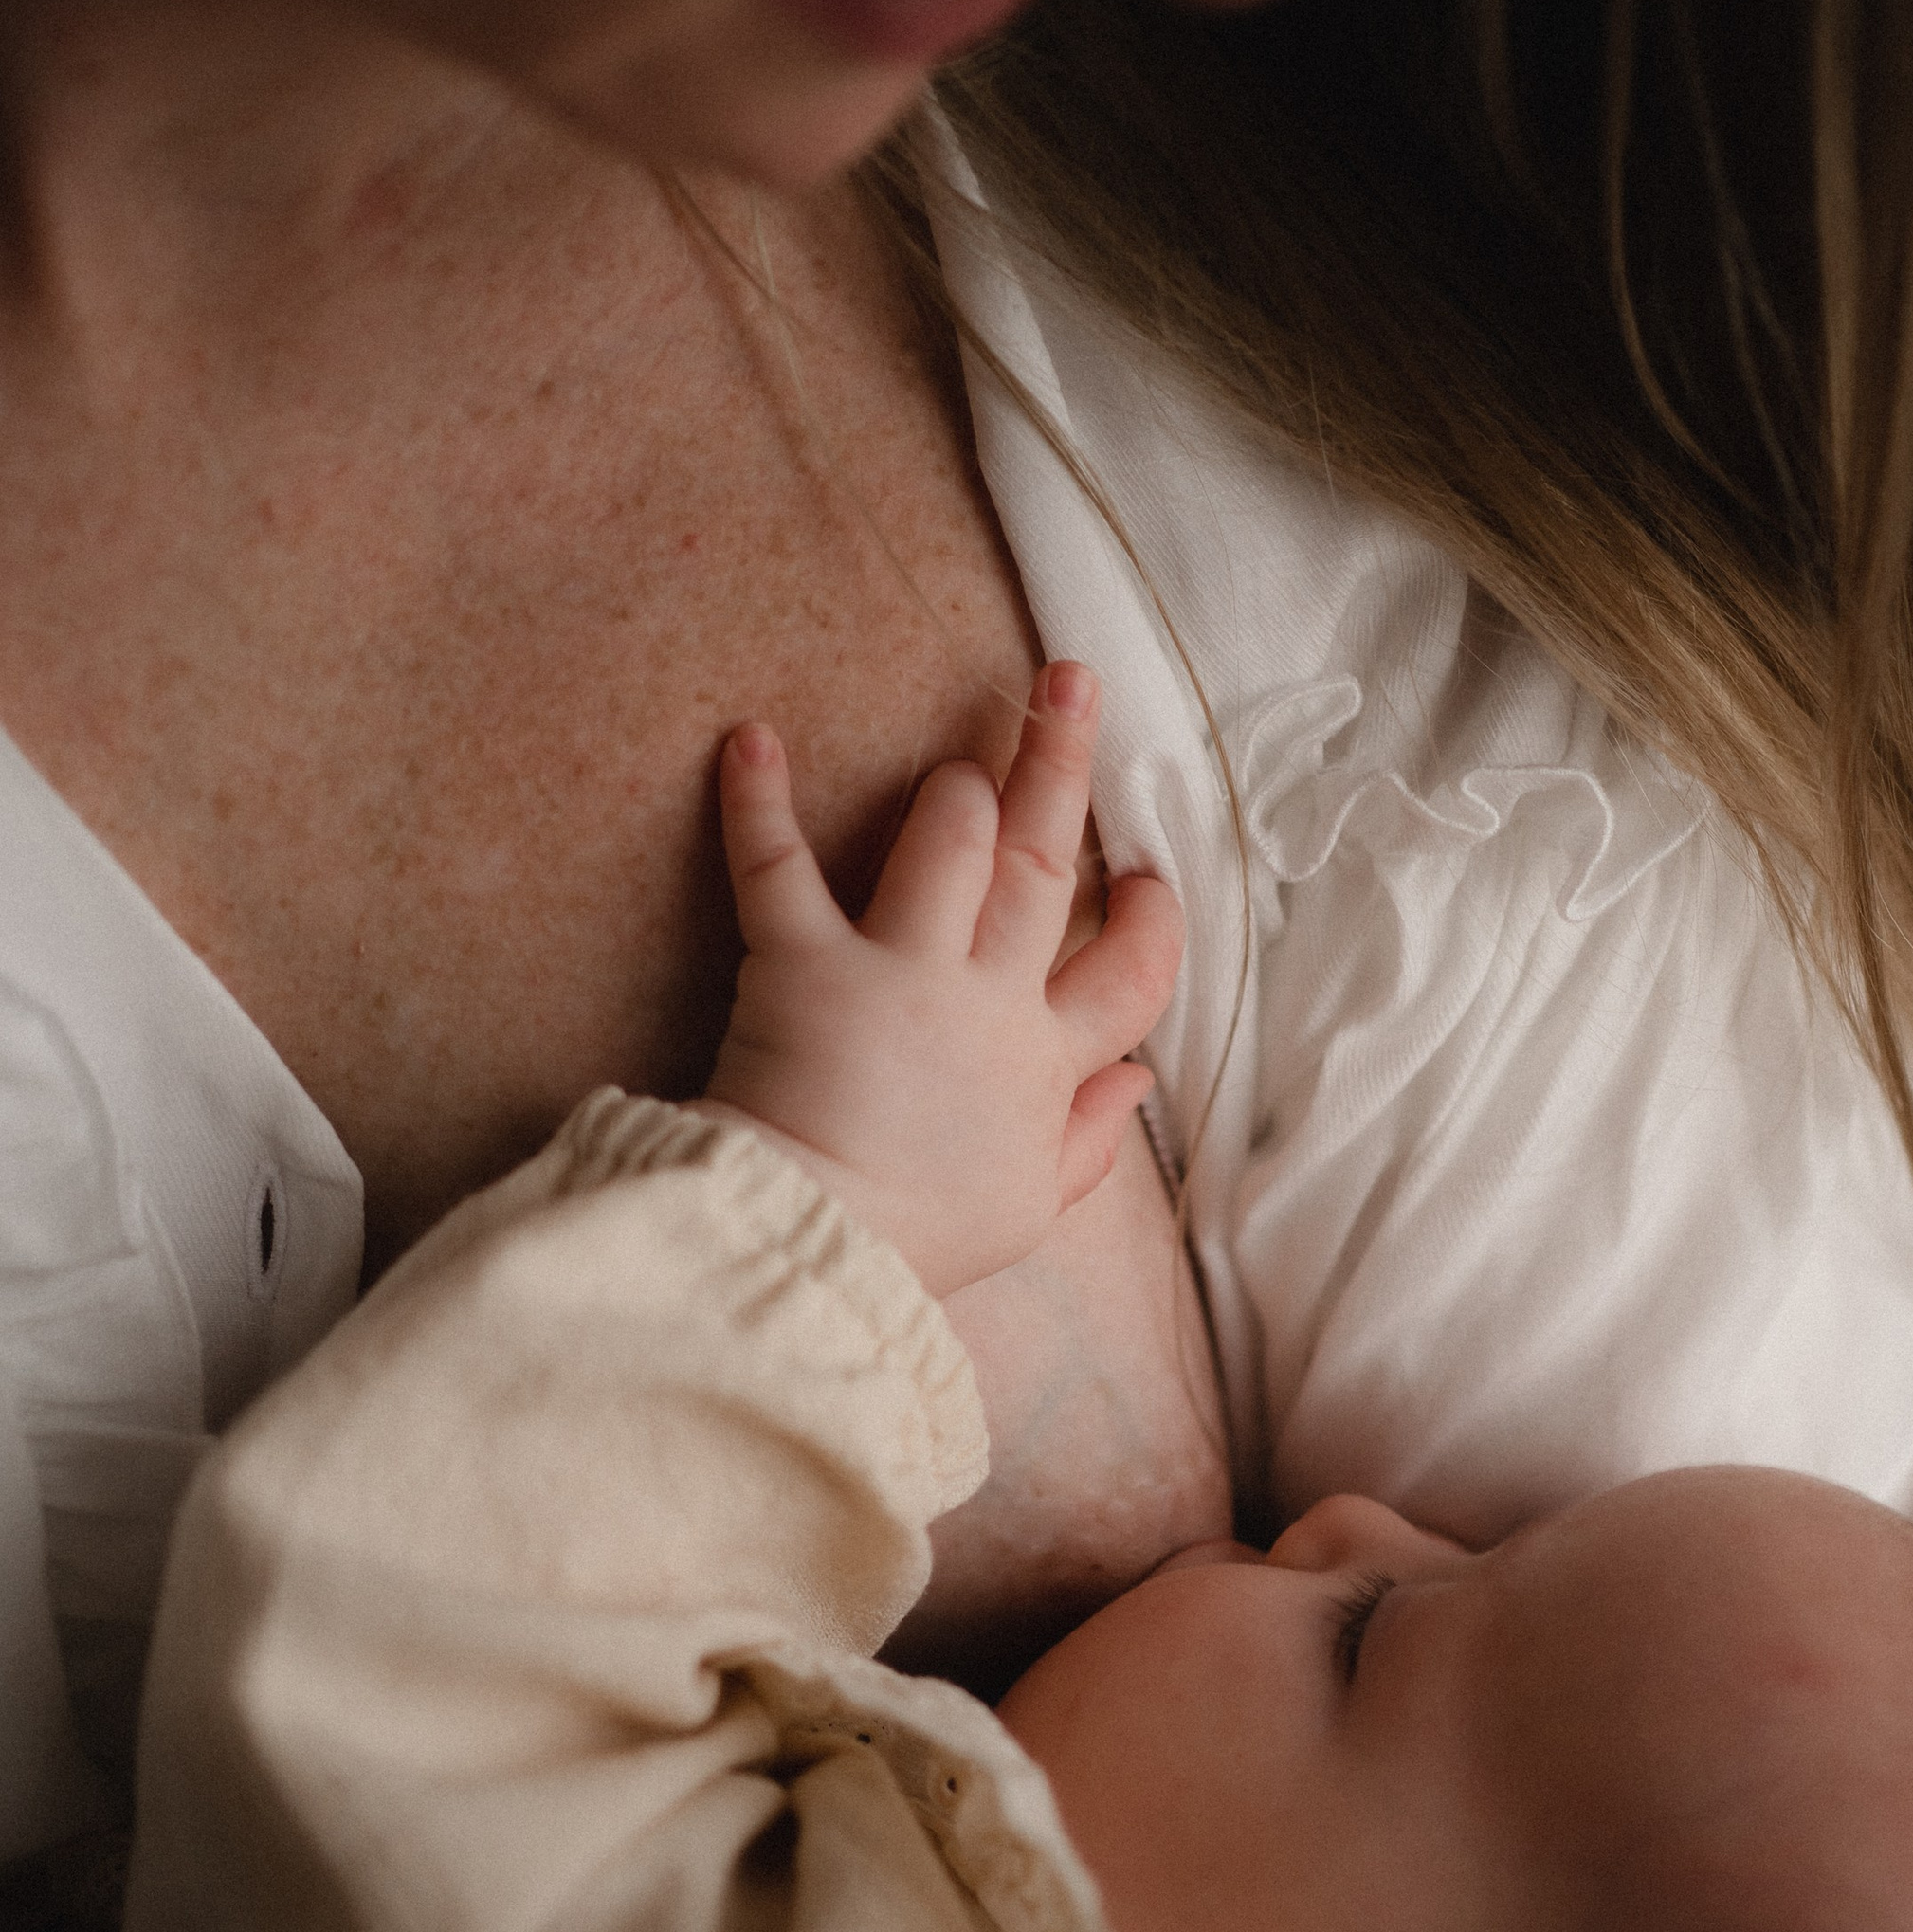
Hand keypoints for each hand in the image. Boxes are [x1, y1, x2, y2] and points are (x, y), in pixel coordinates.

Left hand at [699, 664, 1184, 1295]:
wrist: (821, 1248)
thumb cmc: (920, 1237)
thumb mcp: (1029, 1207)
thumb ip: (1088, 1138)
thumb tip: (1139, 1080)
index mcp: (1044, 1058)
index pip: (1129, 973)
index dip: (1145, 922)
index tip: (1142, 879)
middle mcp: (986, 994)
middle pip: (1045, 864)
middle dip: (1063, 767)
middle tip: (1073, 682)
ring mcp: (899, 969)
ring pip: (950, 840)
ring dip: (954, 791)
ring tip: (956, 767)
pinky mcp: (805, 962)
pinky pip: (780, 867)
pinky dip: (757, 803)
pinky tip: (748, 740)